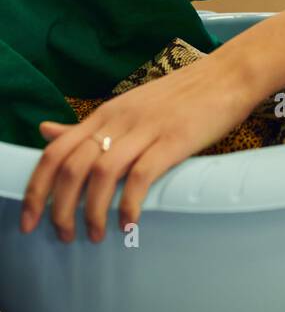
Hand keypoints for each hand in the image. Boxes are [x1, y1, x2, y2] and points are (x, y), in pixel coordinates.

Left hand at [18, 51, 258, 243]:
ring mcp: (147, 128)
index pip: (55, 152)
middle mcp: (119, 119)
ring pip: (102, 172)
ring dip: (92, 211)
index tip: (28, 221)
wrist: (228, 75)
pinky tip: (129, 224)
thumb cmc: (180, 96)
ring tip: (95, 236)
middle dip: (59, 208)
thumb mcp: (127, 107)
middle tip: (63, 236)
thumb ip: (88, 126)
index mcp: (105, 114)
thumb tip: (45, 131)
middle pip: (72, 166)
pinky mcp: (174, 139)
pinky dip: (129, 203)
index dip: (36, 188)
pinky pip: (142, 175)